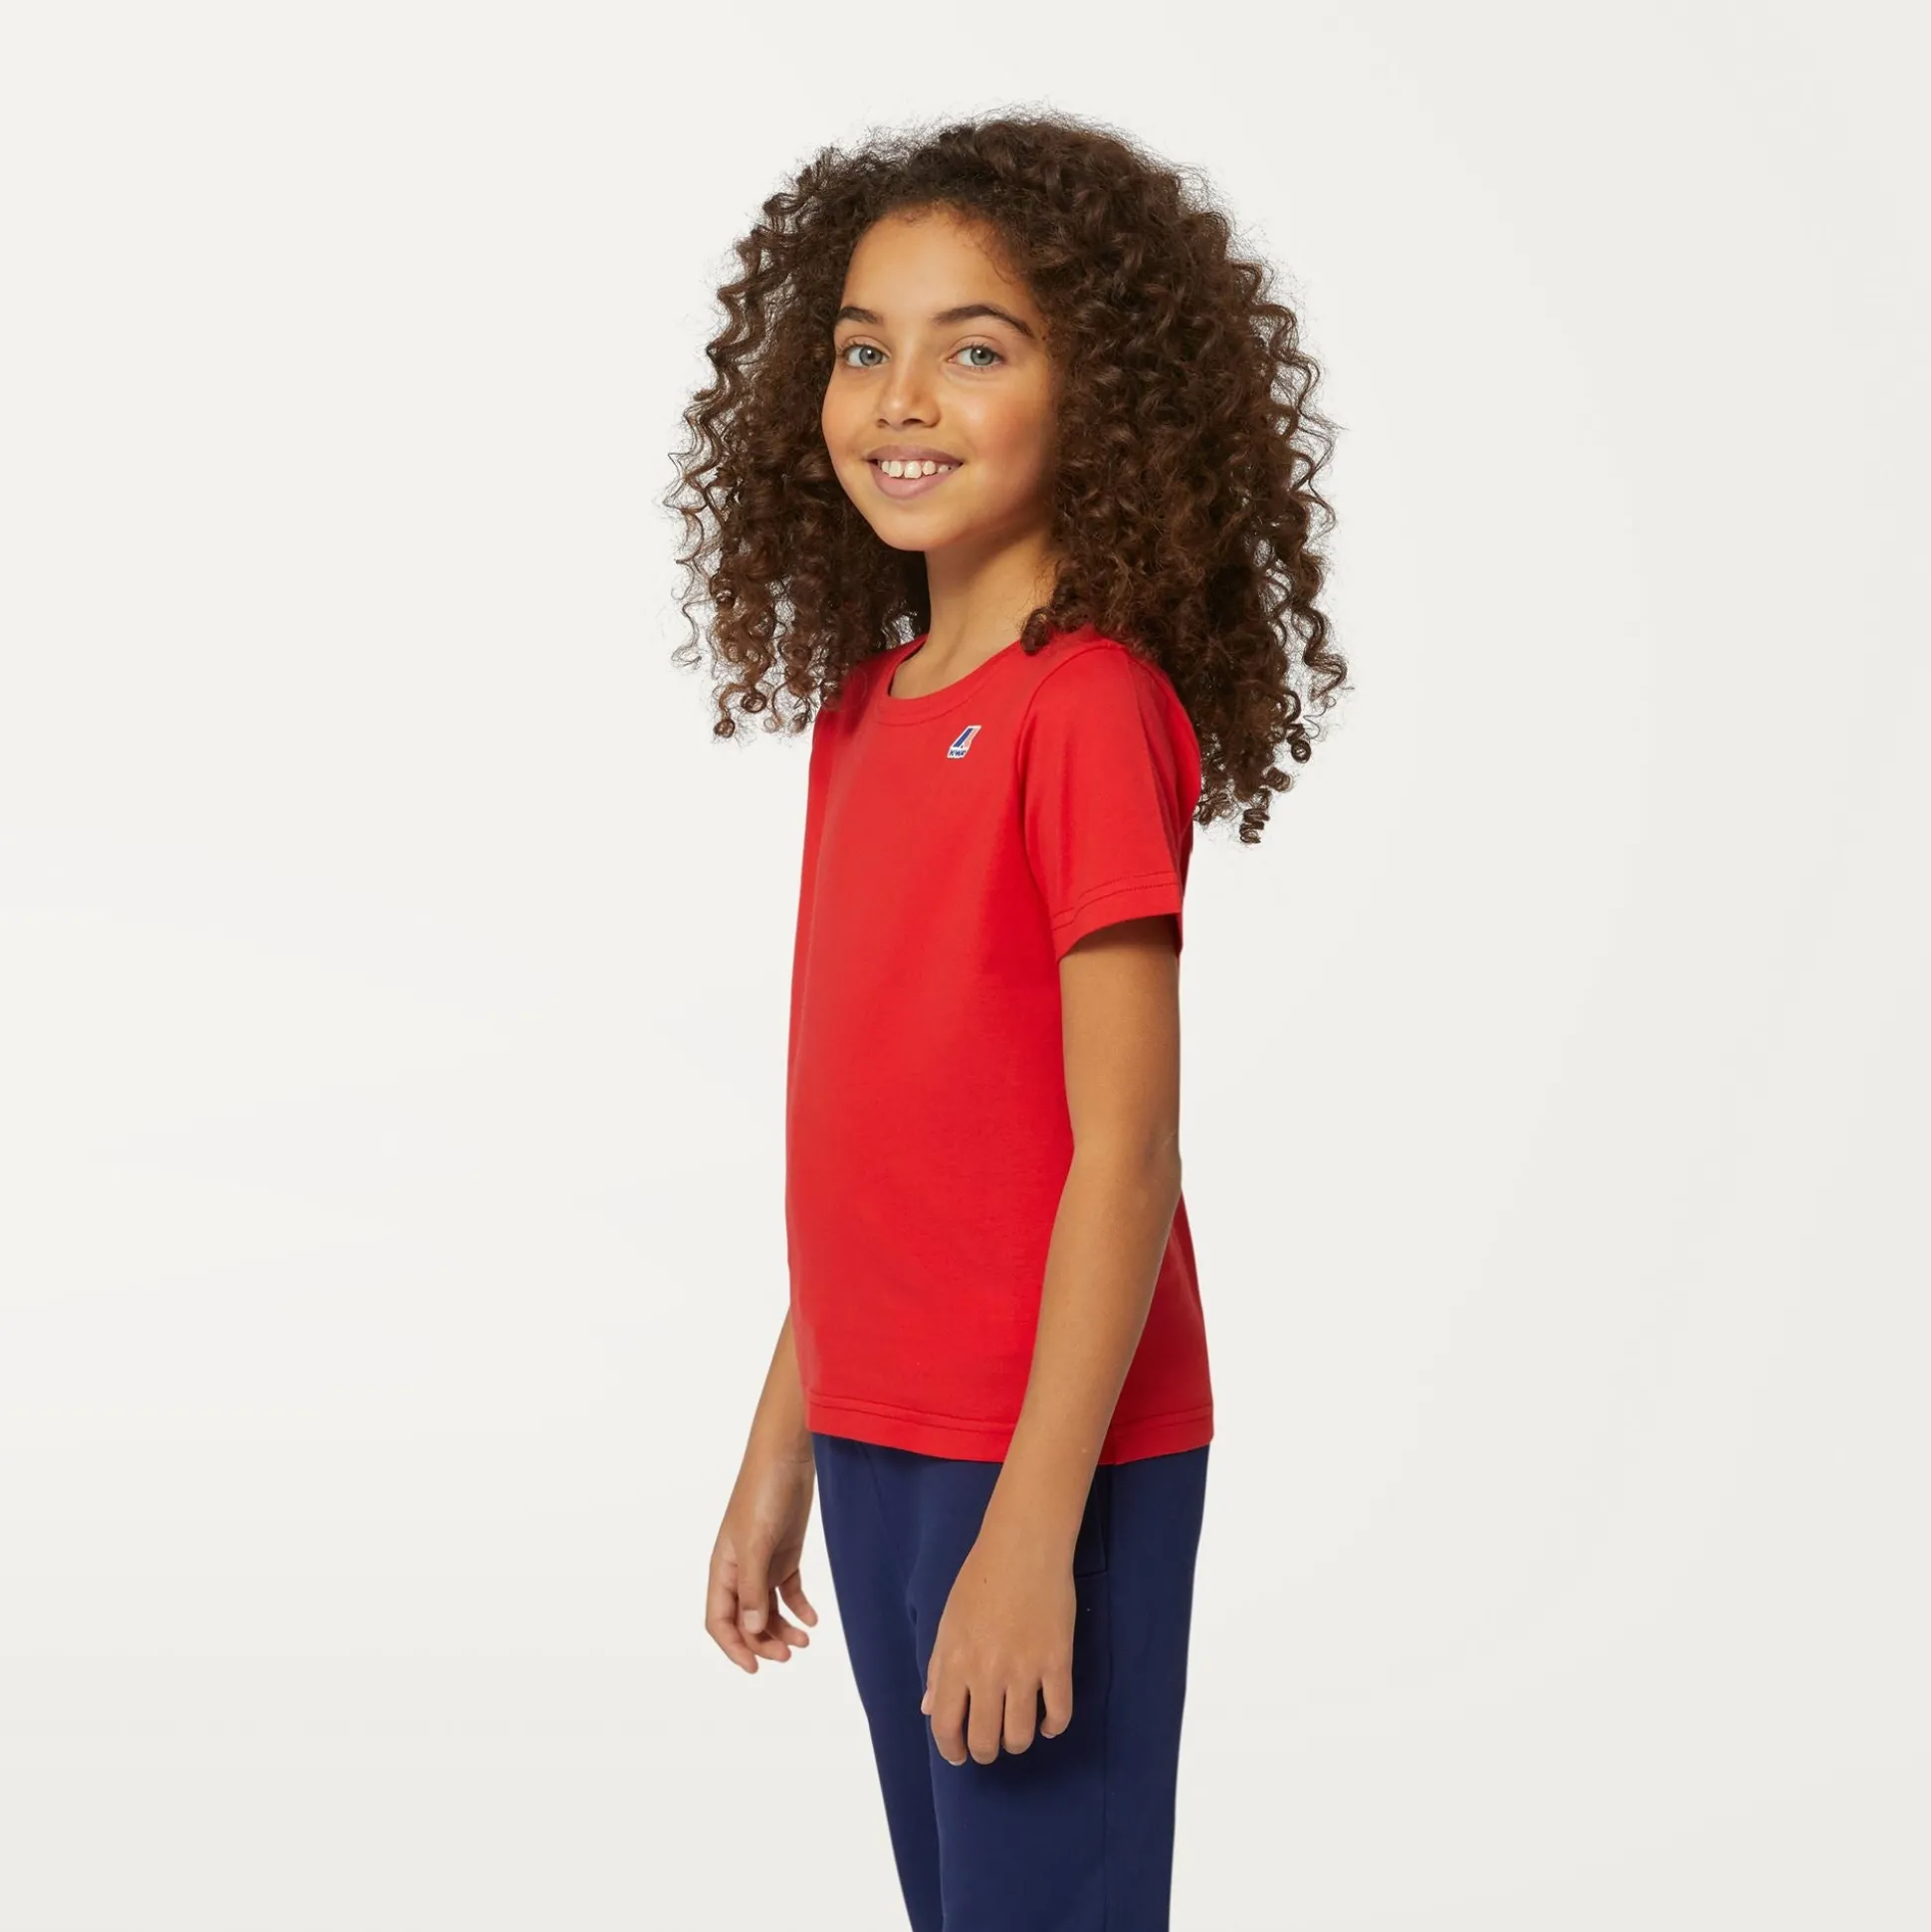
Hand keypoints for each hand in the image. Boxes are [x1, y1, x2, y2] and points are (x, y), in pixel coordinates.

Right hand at [706, 1441, 820, 1672]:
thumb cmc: (763, 1493)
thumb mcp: (756, 1542)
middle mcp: (740, 1569)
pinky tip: (812, 1620)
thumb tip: (752, 1630)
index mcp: (723, 1568)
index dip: (733, 1647)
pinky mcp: (785, 1553)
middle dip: (763, 1642)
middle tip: (789, 1655)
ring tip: (804, 1641)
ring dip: (782, 1629)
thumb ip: (753, 1587)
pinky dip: (799, 1608)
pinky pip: (788, 1590)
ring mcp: (763, 1562)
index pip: (719, 1620)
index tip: (755, 1668)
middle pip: (746, 1620)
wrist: (788, 1456)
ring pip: (767, 1609)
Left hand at [922, 1522, 1075, 1764]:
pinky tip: (1047, 1721)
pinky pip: (1059, 1714)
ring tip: (1016, 1731)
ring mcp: (1024, 1670)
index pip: (945, 1725)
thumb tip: (929, 1708)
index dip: (951, 1749)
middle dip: (984, 1751)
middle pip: (985, 1740)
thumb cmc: (981, 1578)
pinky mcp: (1058, 1663)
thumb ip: (938, 1667)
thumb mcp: (948, 1621)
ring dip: (1016, 1742)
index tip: (958, 1754)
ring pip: (1020, 1736)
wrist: (1024, 1546)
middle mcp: (986, 1672)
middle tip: (989, 1743)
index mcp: (955, 1661)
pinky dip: (1052, 1726)